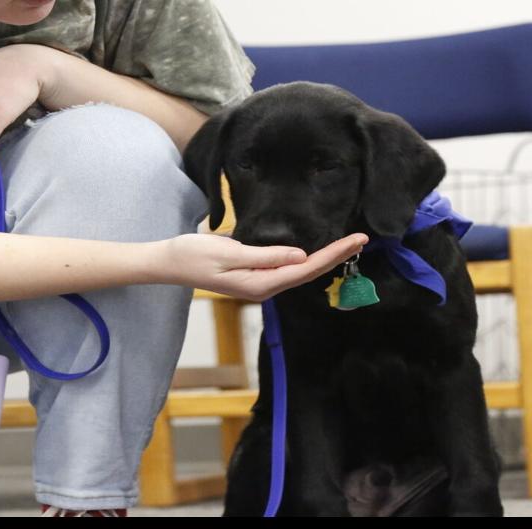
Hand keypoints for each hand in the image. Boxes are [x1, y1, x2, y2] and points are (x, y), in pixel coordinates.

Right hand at [158, 233, 369, 300]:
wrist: (168, 263)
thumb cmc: (193, 255)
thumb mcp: (229, 252)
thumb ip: (266, 256)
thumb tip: (300, 255)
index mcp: (261, 283)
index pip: (307, 268)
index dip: (334, 254)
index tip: (355, 241)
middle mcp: (265, 286)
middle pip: (310, 271)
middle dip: (337, 255)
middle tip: (363, 238)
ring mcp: (261, 282)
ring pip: (301, 270)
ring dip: (325, 257)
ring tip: (348, 243)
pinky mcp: (256, 274)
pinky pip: (288, 267)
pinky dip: (307, 257)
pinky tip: (318, 249)